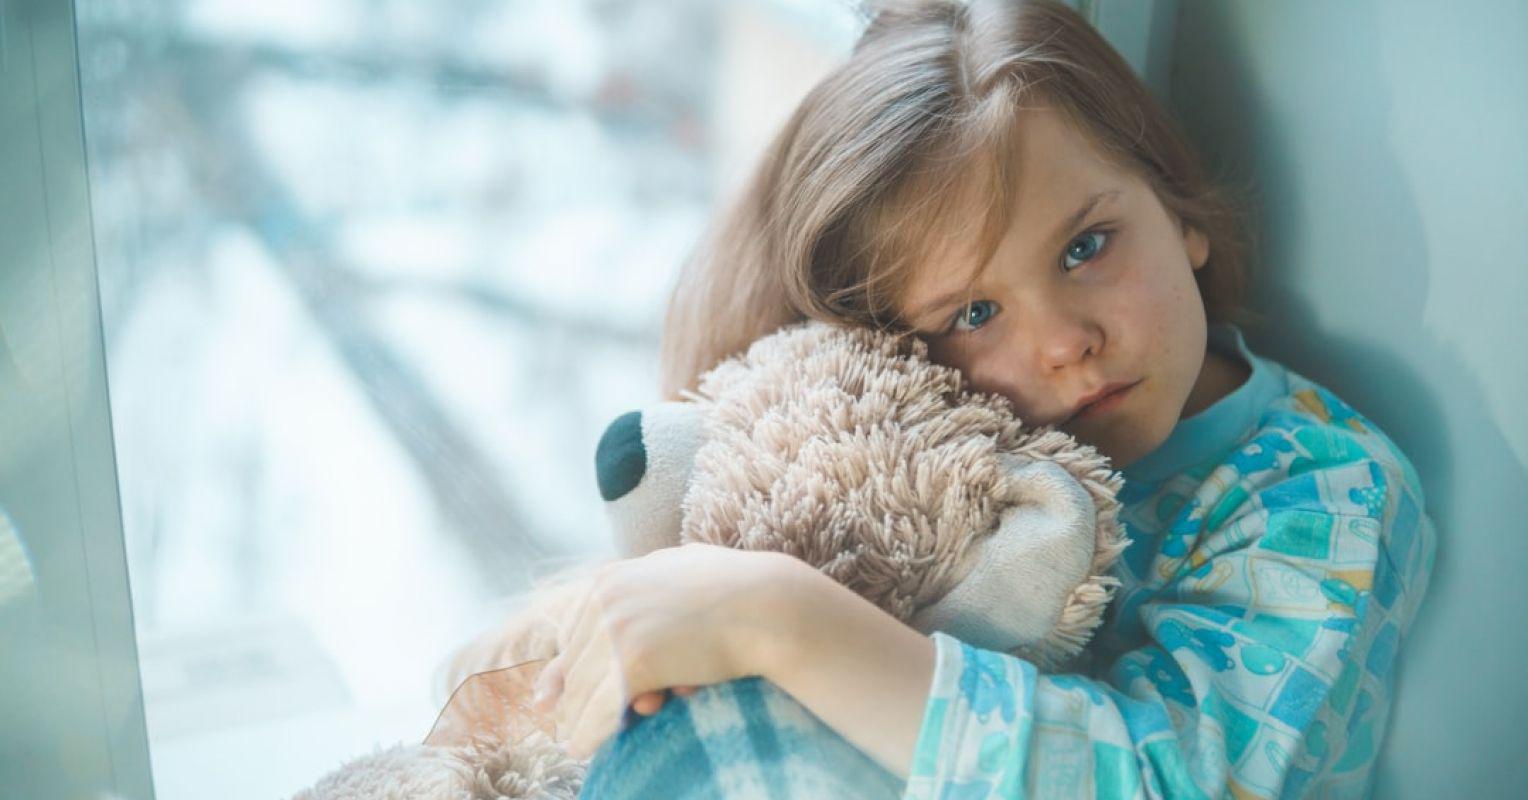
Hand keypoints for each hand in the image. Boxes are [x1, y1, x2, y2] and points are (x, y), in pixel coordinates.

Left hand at [529, 543, 803, 758]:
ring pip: (583, 688)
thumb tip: (621, 618)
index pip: (574, 633)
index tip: (553, 696)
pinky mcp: (634, 661)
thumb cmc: (733, 592)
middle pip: (574, 661)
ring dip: (577, 720)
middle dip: (575, 696)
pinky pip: (601, 708)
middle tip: (566, 723)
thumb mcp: (673, 578)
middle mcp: (606, 598)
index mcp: (611, 577)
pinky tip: (582, 748)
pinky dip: (590, 733)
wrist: (769, 605)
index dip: (569, 669)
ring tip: (574, 743)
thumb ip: (638, 593)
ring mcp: (618, 628)